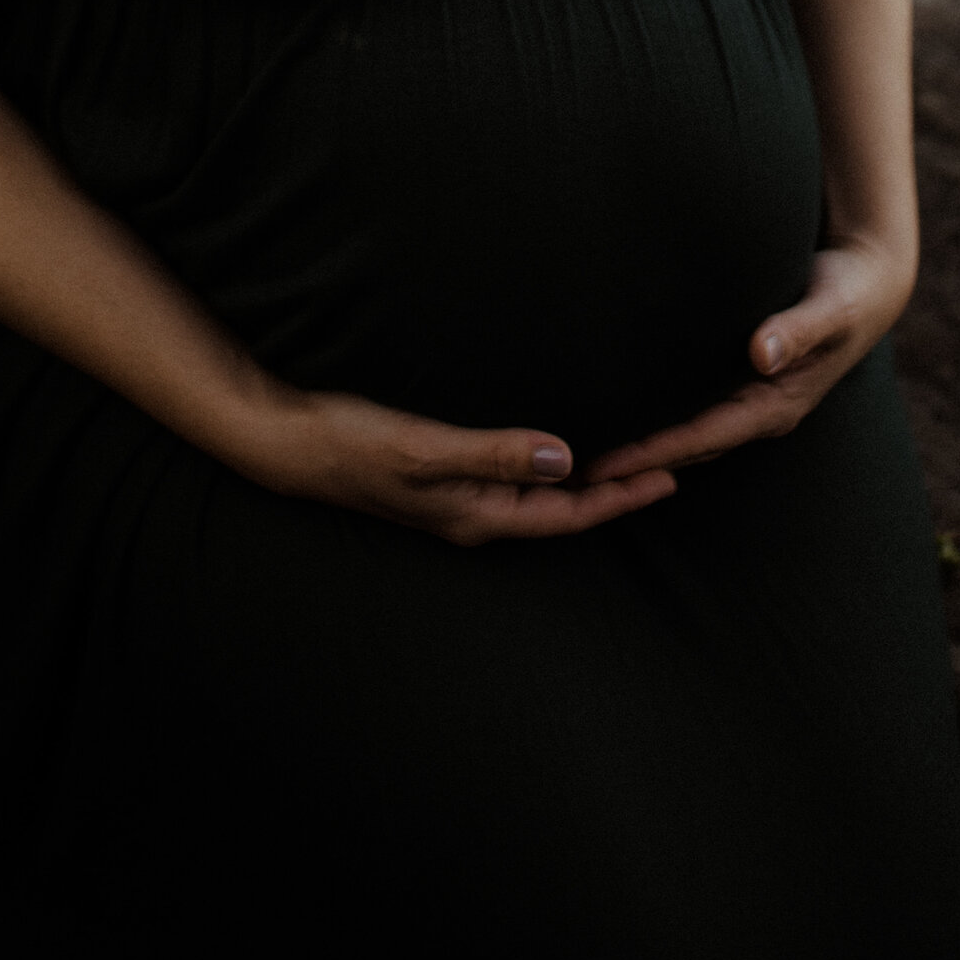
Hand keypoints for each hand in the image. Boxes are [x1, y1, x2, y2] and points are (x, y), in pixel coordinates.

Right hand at [226, 382, 677, 546]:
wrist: (293, 444)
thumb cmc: (354, 445)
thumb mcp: (425, 449)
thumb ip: (494, 453)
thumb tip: (564, 458)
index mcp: (477, 515)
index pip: (566, 515)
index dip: (618, 499)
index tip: (667, 479)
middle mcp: (473, 515)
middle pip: (559, 513)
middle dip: (611, 494)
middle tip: (662, 467)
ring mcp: (456, 500)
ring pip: (536, 499)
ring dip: (580, 483)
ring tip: (623, 461)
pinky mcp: (441, 478)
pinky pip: (510, 480)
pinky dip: (543, 468)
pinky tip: (550, 449)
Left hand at [583, 235, 913, 486]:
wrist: (868, 284)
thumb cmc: (847, 293)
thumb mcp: (829, 308)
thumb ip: (796, 329)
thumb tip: (760, 354)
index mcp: (777, 404)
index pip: (701, 436)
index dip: (652, 452)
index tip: (605, 466)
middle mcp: (762, 410)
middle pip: (688, 448)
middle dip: (636, 464)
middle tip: (573, 475)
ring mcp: (754, 400)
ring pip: (690, 435)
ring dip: (645, 449)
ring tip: (589, 459)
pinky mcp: (746, 382)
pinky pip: (697, 411)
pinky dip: (662, 420)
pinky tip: (627, 415)